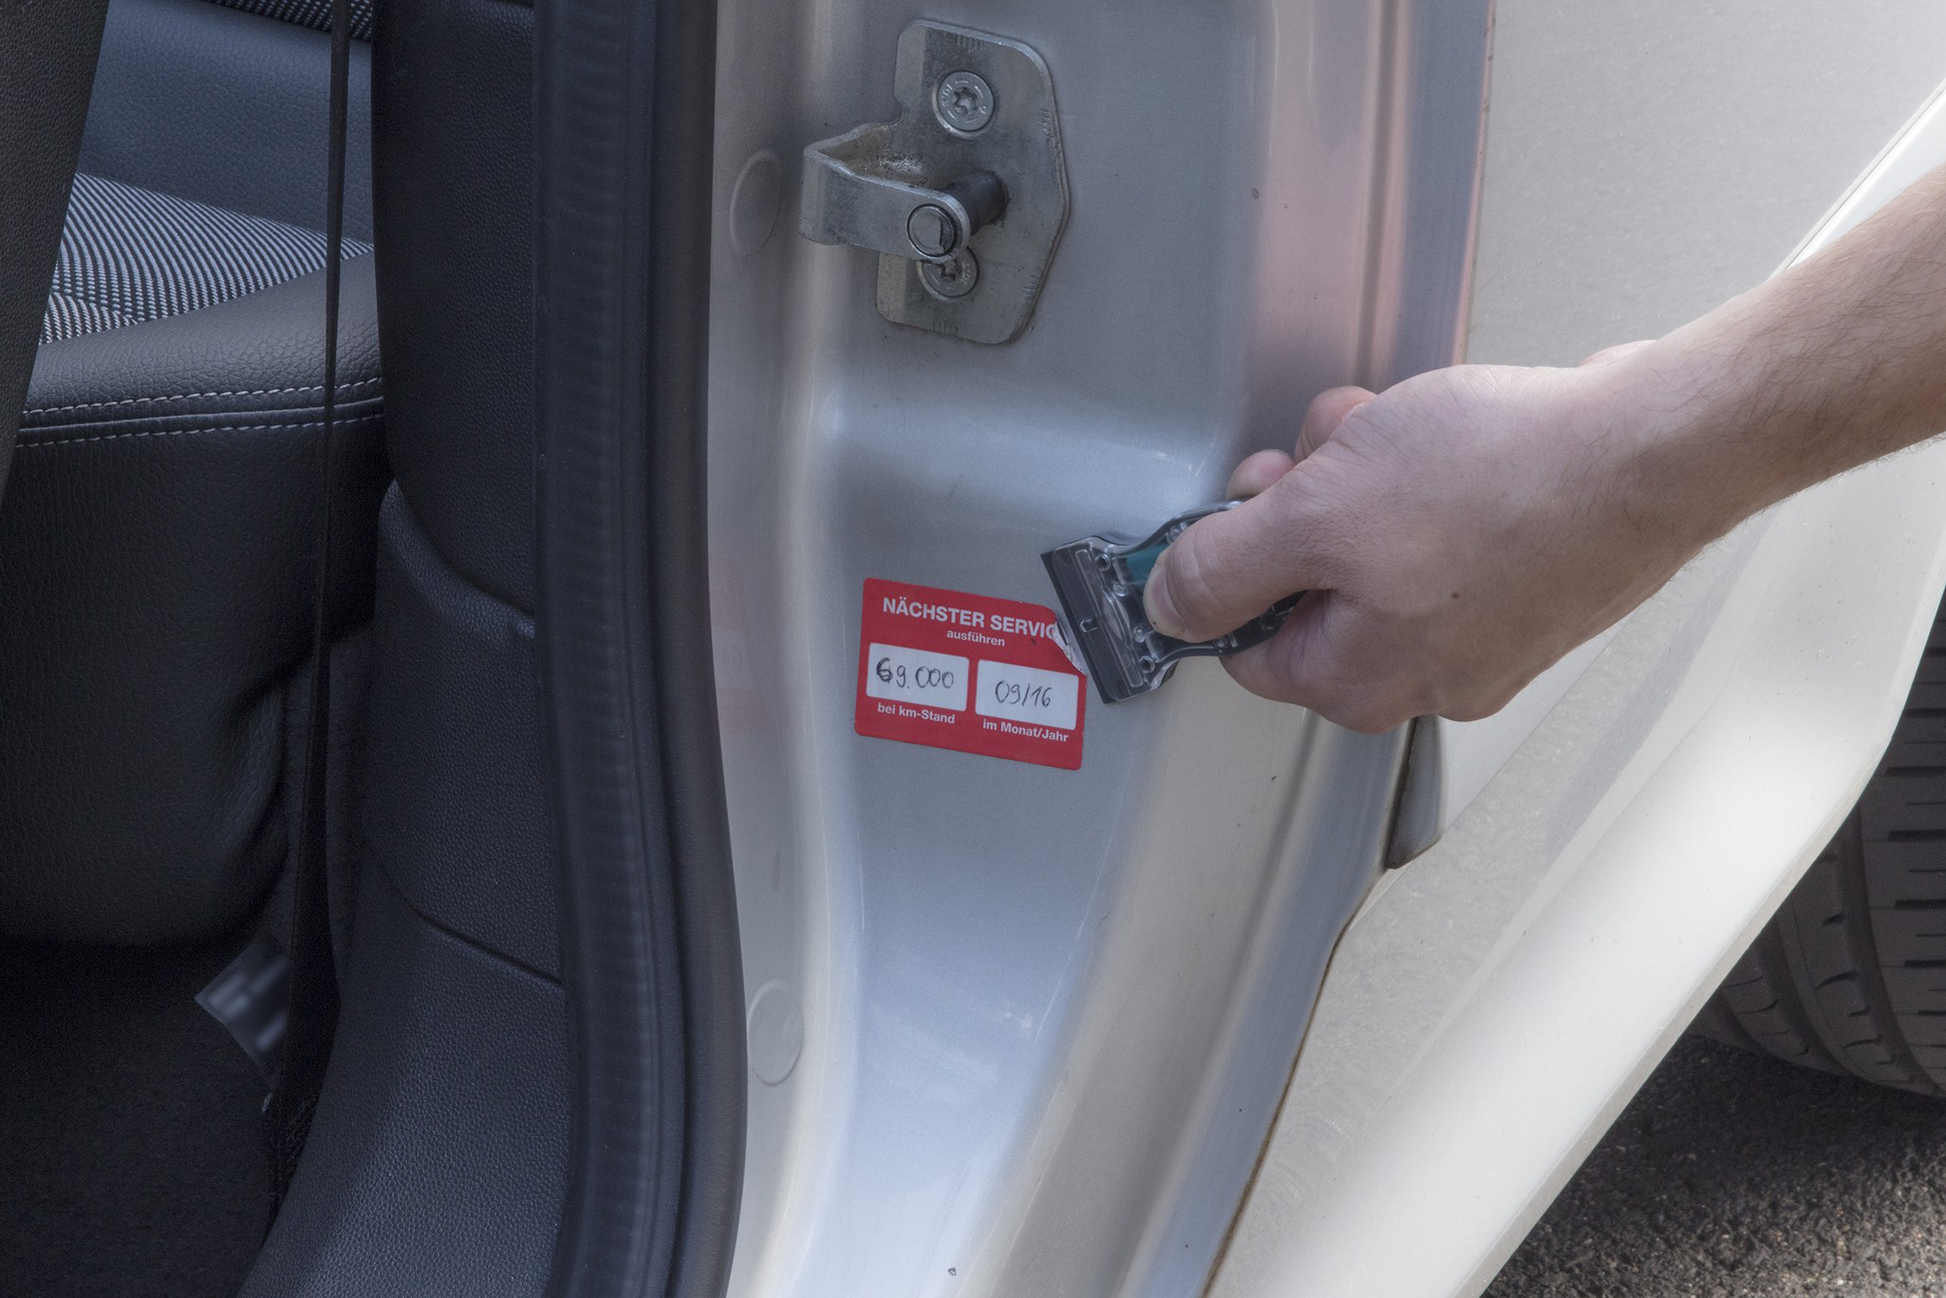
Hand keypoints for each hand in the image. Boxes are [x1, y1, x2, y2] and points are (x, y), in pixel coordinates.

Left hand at [1141, 346, 1732, 731]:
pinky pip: (1445, 523)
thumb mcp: (1316, 515)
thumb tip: (1167, 605)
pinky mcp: (1531, 575)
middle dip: (1309, 502)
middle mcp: (1426, 675)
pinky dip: (1432, 471)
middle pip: (1313, 584)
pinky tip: (1453, 430)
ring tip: (1400, 429)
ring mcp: (1487, 629)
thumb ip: (1223, 568)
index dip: (1232, 562)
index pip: (1244, 645)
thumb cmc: (1505, 487)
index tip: (1247, 505)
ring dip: (1367, 472)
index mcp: (1358, 683)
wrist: (1655, 448)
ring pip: (1377, 541)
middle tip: (1332, 453)